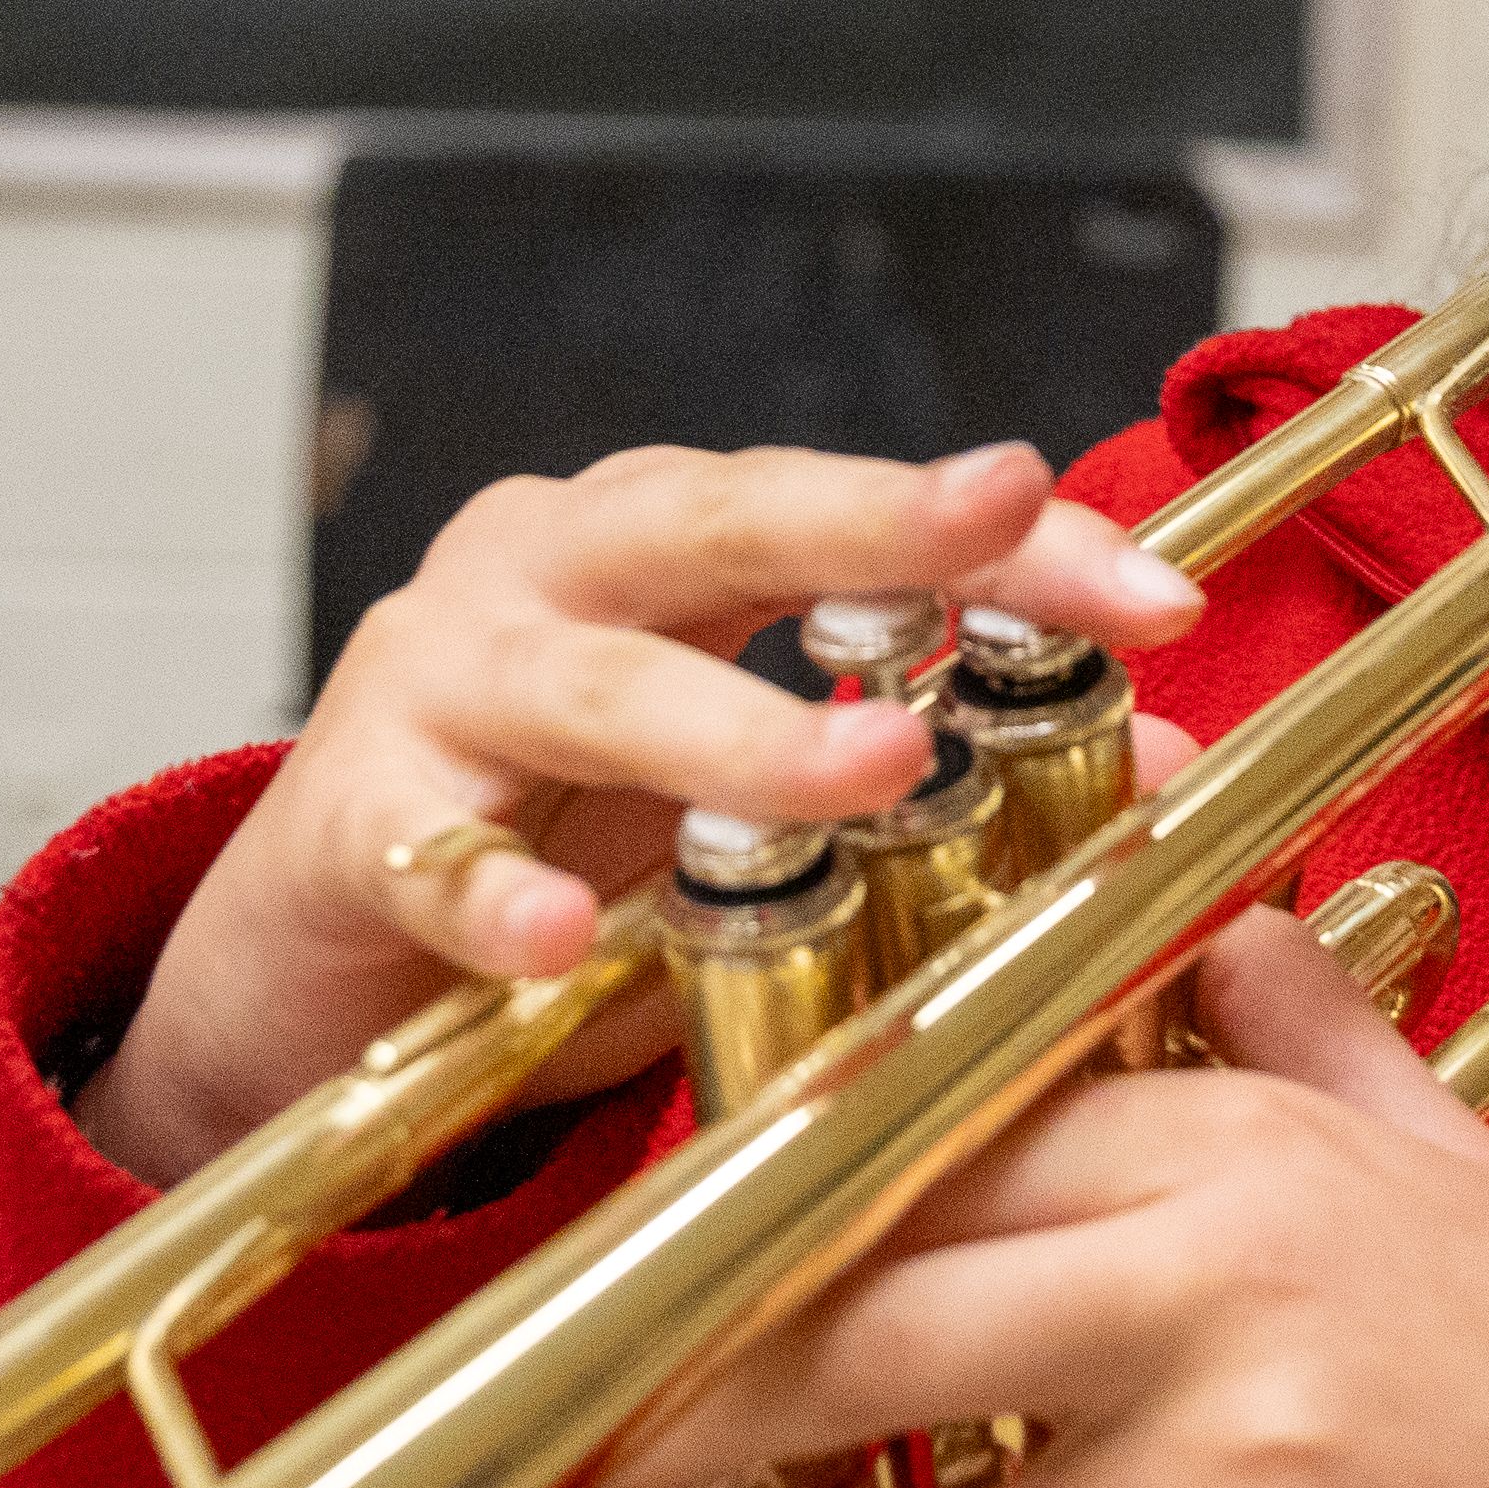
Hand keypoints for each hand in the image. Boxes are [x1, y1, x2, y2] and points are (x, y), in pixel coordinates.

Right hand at [84, 441, 1201, 1182]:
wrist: (314, 973)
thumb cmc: (559, 854)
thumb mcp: (760, 815)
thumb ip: (941, 783)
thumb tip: (1173, 768)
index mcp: (663, 549)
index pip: (854, 514)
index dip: (1008, 546)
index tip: (1160, 600)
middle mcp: (548, 576)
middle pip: (720, 522)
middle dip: (877, 521)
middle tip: (1005, 514)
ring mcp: (436, 686)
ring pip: (598, 683)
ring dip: (742, 725)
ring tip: (877, 767)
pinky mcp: (349, 824)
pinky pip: (434, 854)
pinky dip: (499, 897)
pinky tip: (566, 940)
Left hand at [594, 909, 1488, 1487]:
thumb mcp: (1426, 1147)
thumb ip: (1291, 1031)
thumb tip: (1210, 919)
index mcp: (1227, 1140)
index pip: (929, 1162)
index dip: (762, 1244)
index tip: (653, 1311)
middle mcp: (1215, 1274)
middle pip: (868, 1335)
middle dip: (707, 1434)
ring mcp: (1235, 1450)